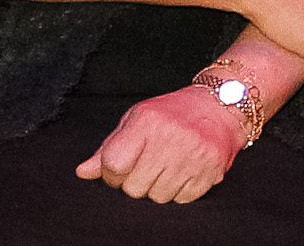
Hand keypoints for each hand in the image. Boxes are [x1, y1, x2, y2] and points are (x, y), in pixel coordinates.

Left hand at [77, 86, 246, 201]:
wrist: (220, 105)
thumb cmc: (173, 113)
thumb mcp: (137, 119)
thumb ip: (109, 147)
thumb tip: (83, 172)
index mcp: (147, 122)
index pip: (113, 164)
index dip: (111, 173)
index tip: (120, 167)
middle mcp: (170, 138)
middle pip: (133, 188)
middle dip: (136, 182)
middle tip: (149, 164)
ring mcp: (192, 156)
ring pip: (157, 197)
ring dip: (159, 187)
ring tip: (168, 165)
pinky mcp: (210, 170)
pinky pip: (182, 200)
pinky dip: (180, 191)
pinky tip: (185, 170)